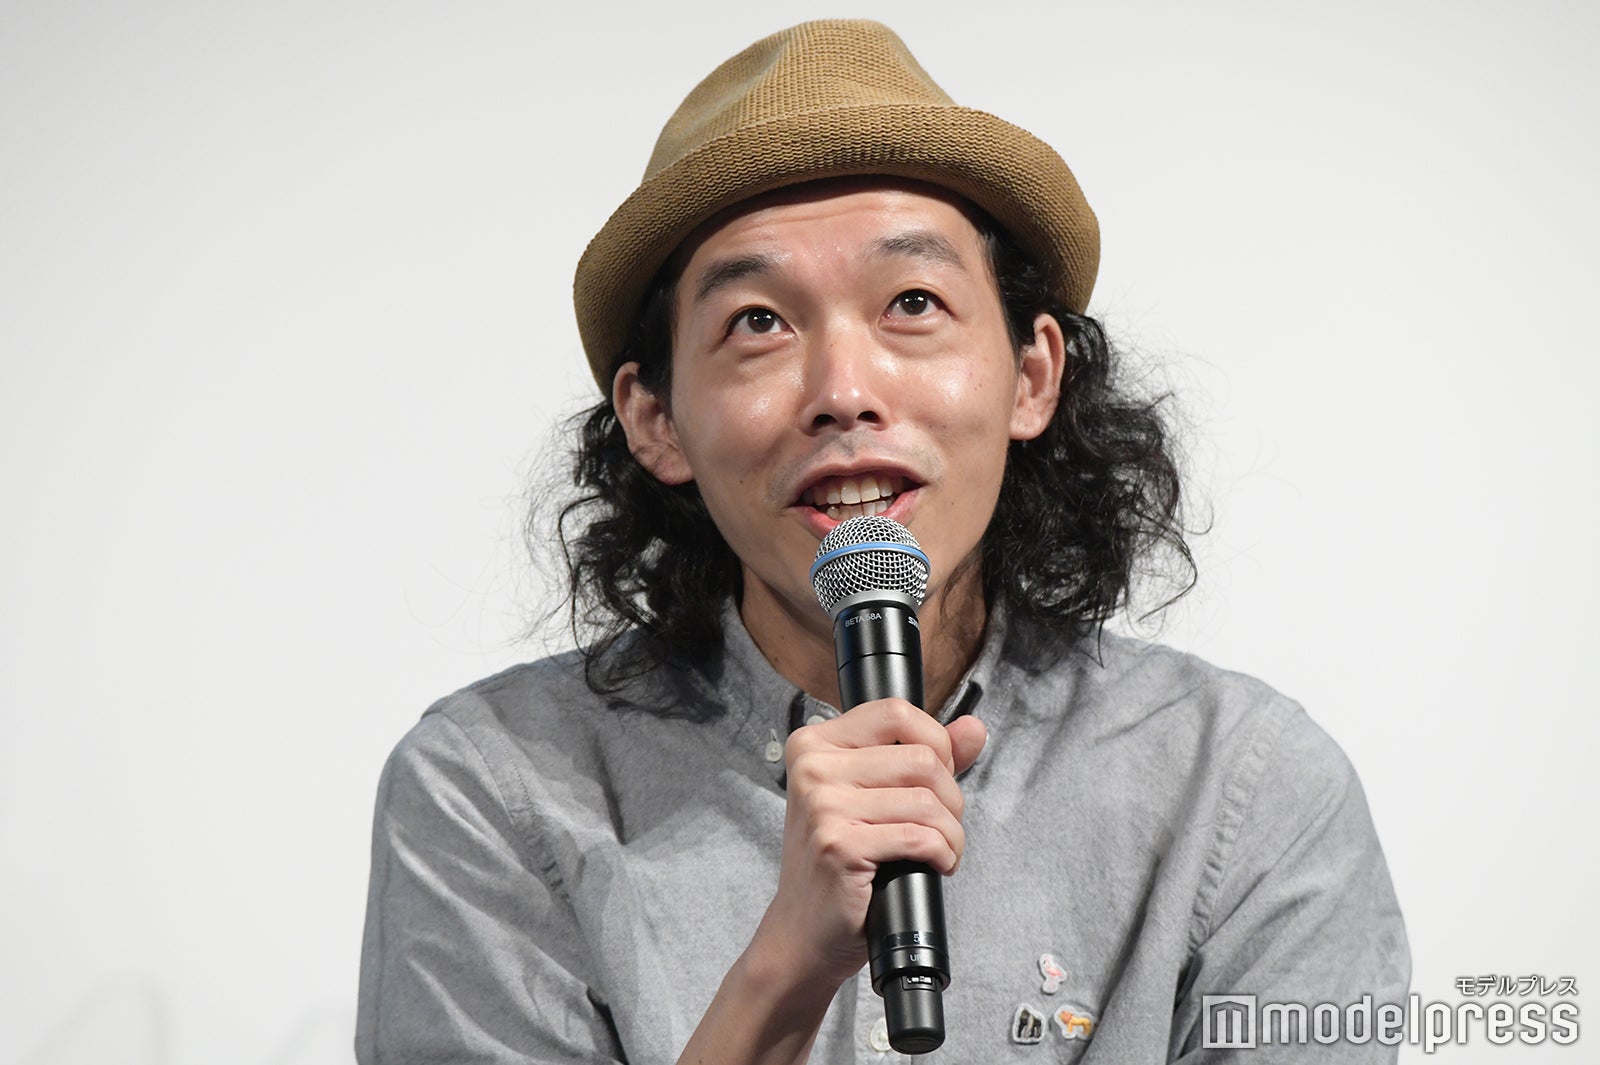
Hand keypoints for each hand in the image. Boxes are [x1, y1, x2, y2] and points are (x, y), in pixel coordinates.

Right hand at [749, 698, 987, 990]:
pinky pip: (920, 837)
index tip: (937, 776)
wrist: (803, 931)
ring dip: (951, 833)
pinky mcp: (840, 845)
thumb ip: (925, 756)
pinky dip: (942, 854)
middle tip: (942, 825)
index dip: (935, 742)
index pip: (895, 711)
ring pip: (927, 800)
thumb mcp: (874, 797)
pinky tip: (934, 865)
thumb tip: (973, 729)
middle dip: (950, 797)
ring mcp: (822, 806)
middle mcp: (812, 767)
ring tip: (942, 849)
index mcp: (814, 744)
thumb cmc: (838, 862)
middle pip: (921, 758)